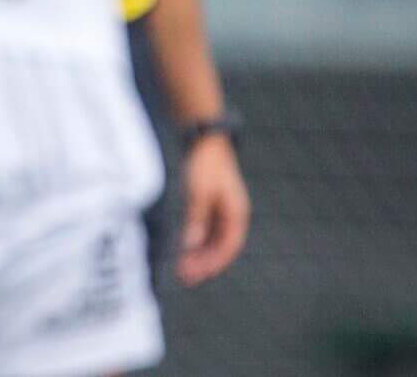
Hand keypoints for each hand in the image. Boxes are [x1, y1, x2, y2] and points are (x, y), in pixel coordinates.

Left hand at [176, 132, 251, 284]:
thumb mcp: (199, 192)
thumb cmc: (204, 164)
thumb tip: (190, 245)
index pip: (228, 247)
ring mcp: (223, 212)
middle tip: (183, 276)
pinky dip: (196, 242)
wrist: (205, 140)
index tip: (196, 275)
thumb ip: (196, 219)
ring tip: (180, 268)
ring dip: (199, 255)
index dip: (213, 263)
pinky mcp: (212, 207)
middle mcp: (233, 216)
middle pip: (220, 247)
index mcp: (236, 214)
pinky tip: (182, 250)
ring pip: (213, 241)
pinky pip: (206, 232)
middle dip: (203, 263)